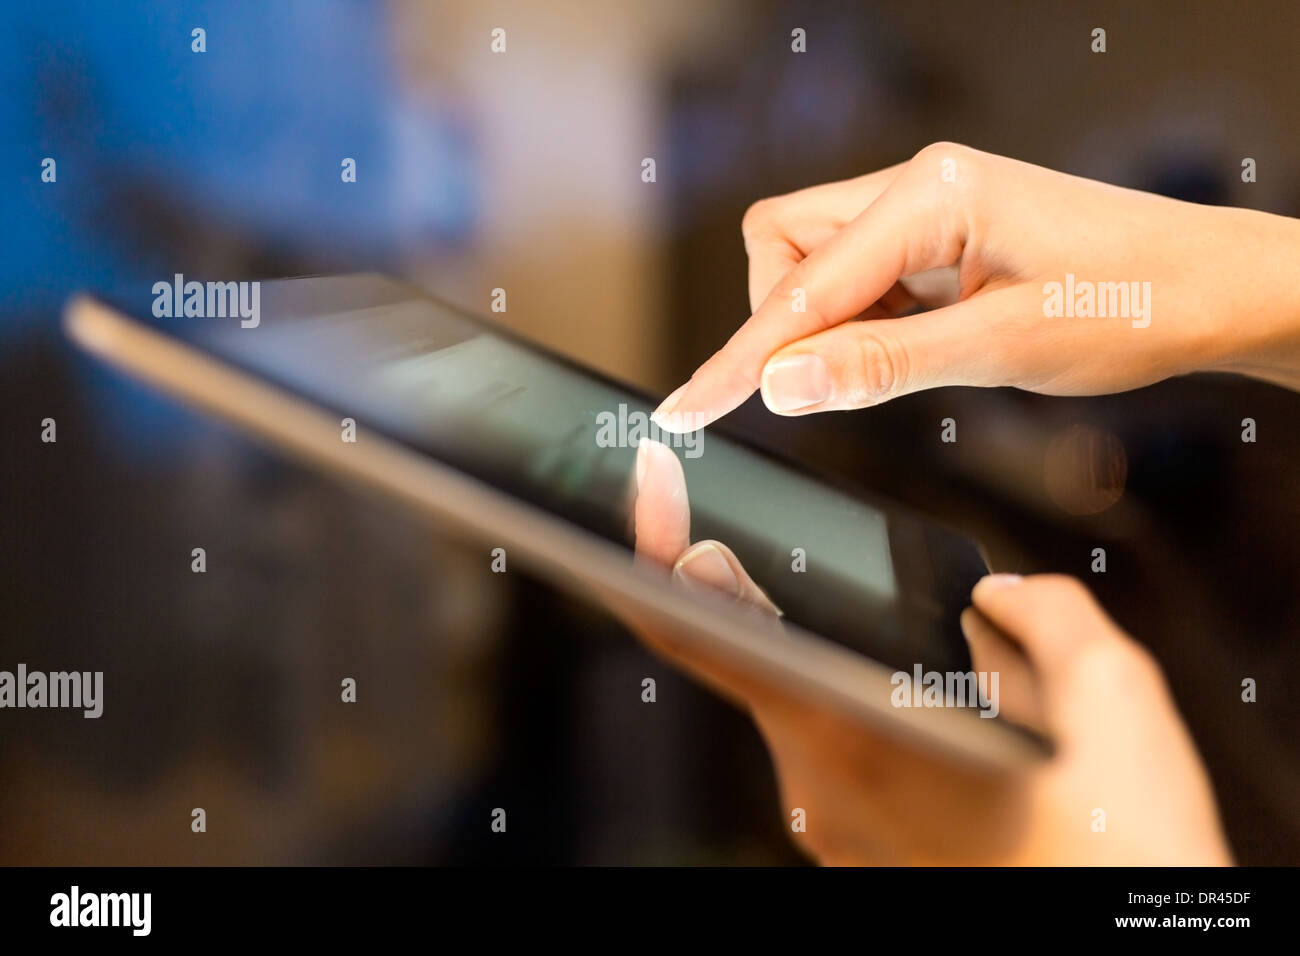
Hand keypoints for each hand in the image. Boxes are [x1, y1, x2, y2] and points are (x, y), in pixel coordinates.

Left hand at [620, 439, 1231, 864]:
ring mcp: (832, 831)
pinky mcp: (858, 859)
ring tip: (963, 679)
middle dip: (820, 612)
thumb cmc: (1122, 853)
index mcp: (849, 729)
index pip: (702, 632)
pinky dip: (879, 726)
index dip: (657, 558)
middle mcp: (818, 787)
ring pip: (818, 714)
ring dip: (863, 675)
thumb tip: (992, 596)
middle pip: (771, 663)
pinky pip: (846, 763)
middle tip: (878, 579)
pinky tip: (954, 731)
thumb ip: (1041, 613)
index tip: (653, 499)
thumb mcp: (1113, 698)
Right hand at [651, 143, 1299, 430]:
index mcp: (932, 194)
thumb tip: (782, 383)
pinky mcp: (938, 240)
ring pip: (817, 265)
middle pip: (785, 246)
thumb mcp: (1003, 346)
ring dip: (827, 327)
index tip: (688, 406)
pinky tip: (912, 350)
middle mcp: (919, 188)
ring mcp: (927, 211)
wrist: (1214, 286)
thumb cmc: (1134, 302)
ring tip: (900, 365)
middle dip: (782, 321)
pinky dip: (861, 327)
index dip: (740, 355)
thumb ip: (883, 365)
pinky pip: (861, 281)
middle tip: (818, 387)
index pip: (801, 283)